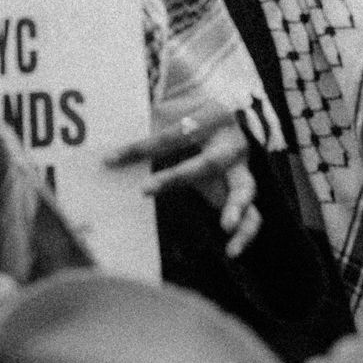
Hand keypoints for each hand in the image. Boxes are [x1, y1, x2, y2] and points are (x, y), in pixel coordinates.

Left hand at [107, 104, 259, 255]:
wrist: (236, 113)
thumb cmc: (195, 115)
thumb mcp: (175, 111)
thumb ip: (147, 127)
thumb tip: (109, 152)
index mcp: (211, 116)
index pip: (172, 135)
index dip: (141, 148)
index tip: (111, 159)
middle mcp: (230, 142)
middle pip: (208, 162)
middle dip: (177, 177)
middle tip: (145, 190)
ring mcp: (242, 168)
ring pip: (244, 189)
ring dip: (235, 208)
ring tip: (226, 227)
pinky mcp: (245, 189)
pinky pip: (253, 214)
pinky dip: (246, 233)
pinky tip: (232, 251)